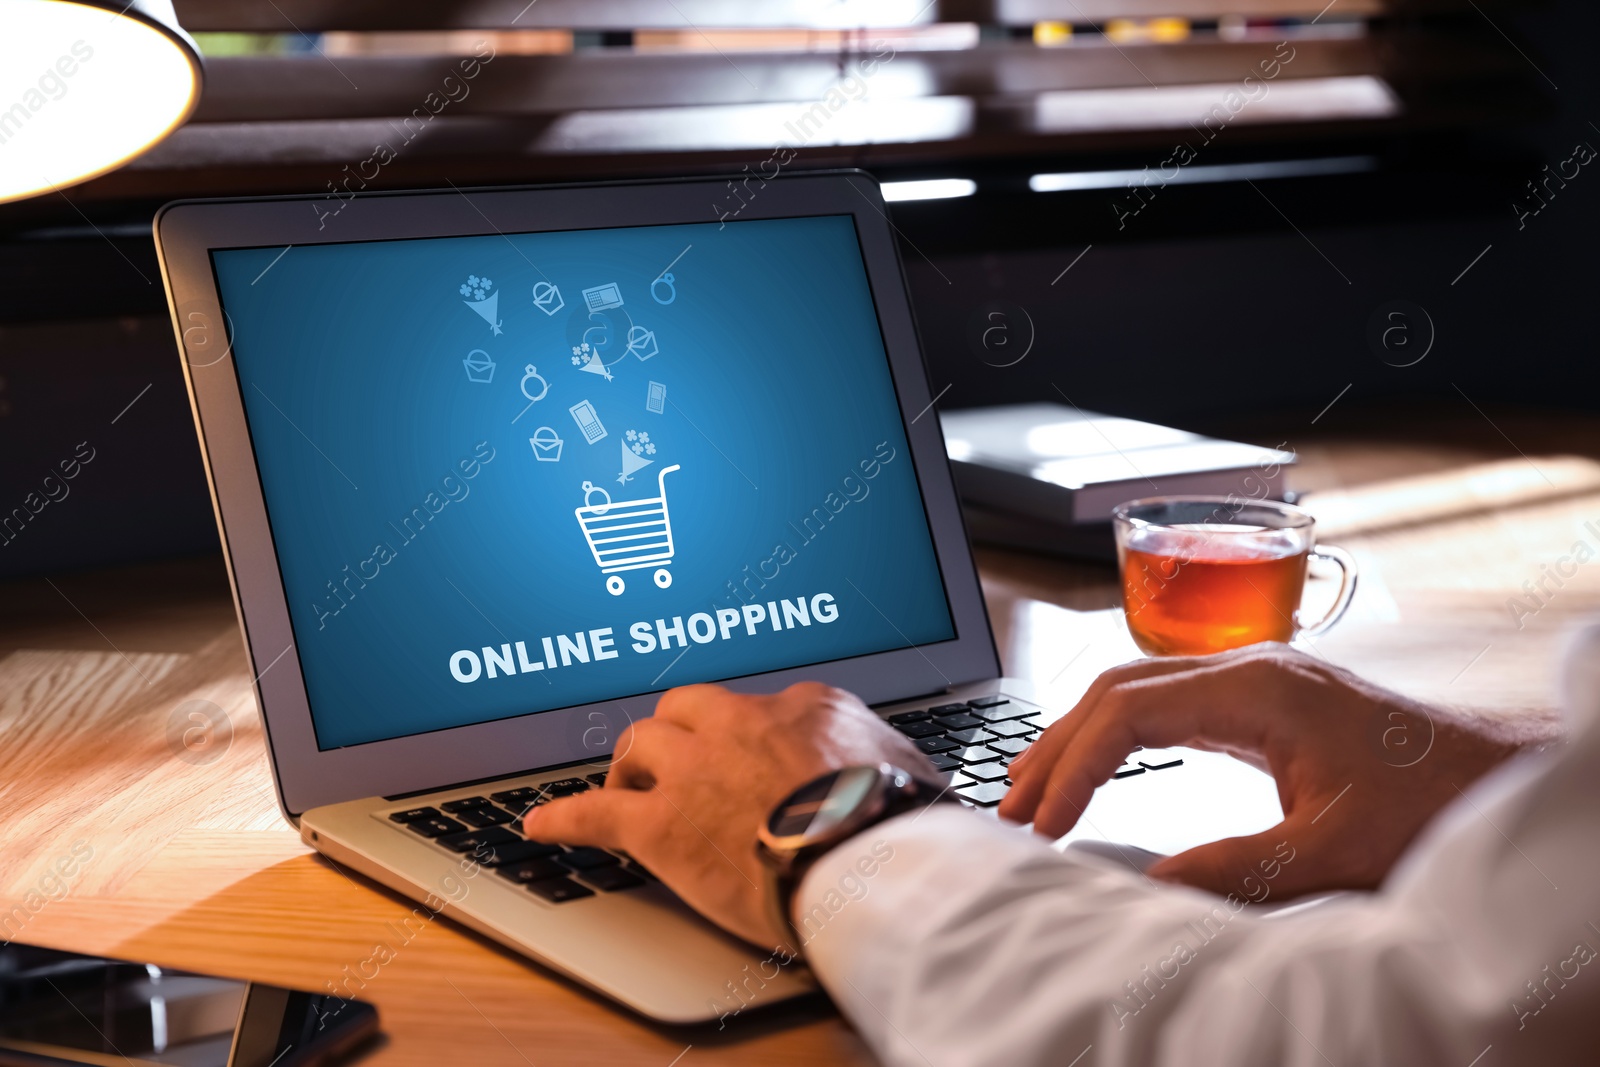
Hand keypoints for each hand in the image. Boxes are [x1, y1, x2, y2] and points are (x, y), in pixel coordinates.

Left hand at [523, 681, 934, 948]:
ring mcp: (694, 771)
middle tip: (673, 761)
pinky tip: (540, 827)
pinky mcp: (660, 825)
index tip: (744, 754)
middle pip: (684, 708)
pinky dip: (563, 818)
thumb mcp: (908, 766)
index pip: (757, 707)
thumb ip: (883, 755)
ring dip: (630, 766)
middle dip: (674, 733)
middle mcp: (739, 724)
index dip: (744, 735)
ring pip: (639, 745)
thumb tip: (897, 769)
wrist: (869, 862)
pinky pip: (594, 812)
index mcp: (803, 706)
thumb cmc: (899, 823)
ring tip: (625, 787)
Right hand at [999, 644, 1554, 898]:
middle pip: (1117, 687)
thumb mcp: (1332, 851)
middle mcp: (1248, 668)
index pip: (1128, 710)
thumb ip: (1235, 867)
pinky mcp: (1262, 699)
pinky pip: (1166, 700)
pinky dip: (1118, 734)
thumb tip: (1148, 886)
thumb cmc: (1429, 804)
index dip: (1074, 766)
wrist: (1493, 777)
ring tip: (1035, 789)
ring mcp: (1254, 678)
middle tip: (1014, 807)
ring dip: (1080, 735)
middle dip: (1057, 747)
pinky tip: (1100, 765)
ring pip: (1135, 687)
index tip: (1042, 820)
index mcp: (1258, 689)